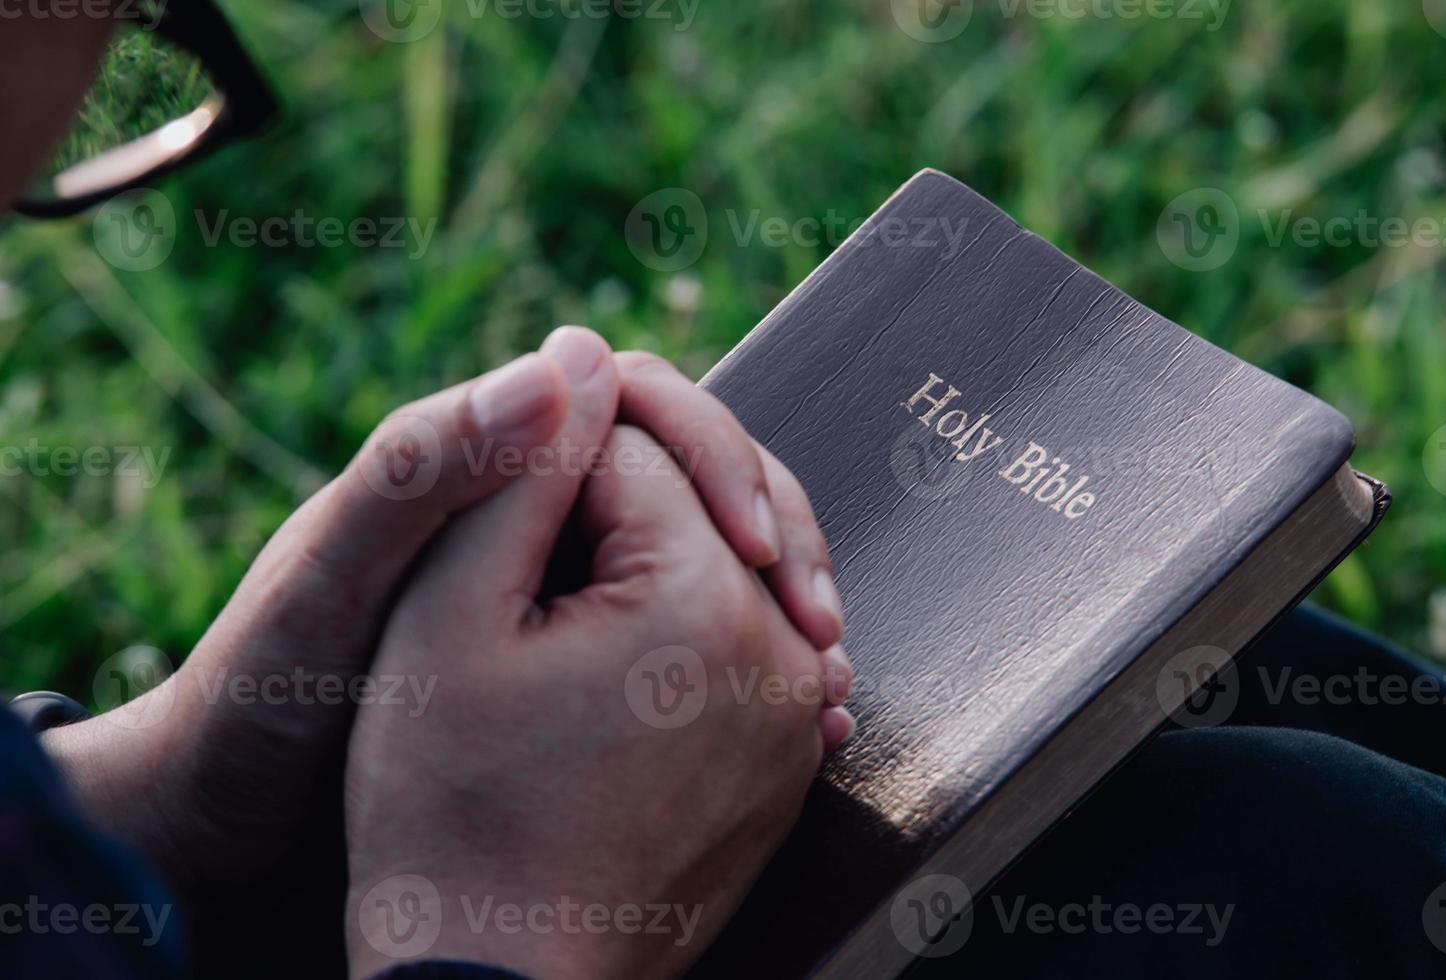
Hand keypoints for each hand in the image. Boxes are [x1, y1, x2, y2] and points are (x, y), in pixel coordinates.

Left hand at [41, 329, 847, 888]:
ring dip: (768, 598)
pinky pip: (671, 625)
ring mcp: (545, 578)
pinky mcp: (556, 649)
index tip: (760, 548)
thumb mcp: (330, 583)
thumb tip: (567, 359)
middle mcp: (521, 505)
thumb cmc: (261, 695)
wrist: (227, 808)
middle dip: (767, 528)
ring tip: (820, 668)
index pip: (630, 401)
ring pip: (692, 551)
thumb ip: (425, 470)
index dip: (714, 457)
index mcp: (476, 460)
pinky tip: (777, 702)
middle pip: (682, 473)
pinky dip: (736, 657)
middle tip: (819, 619)